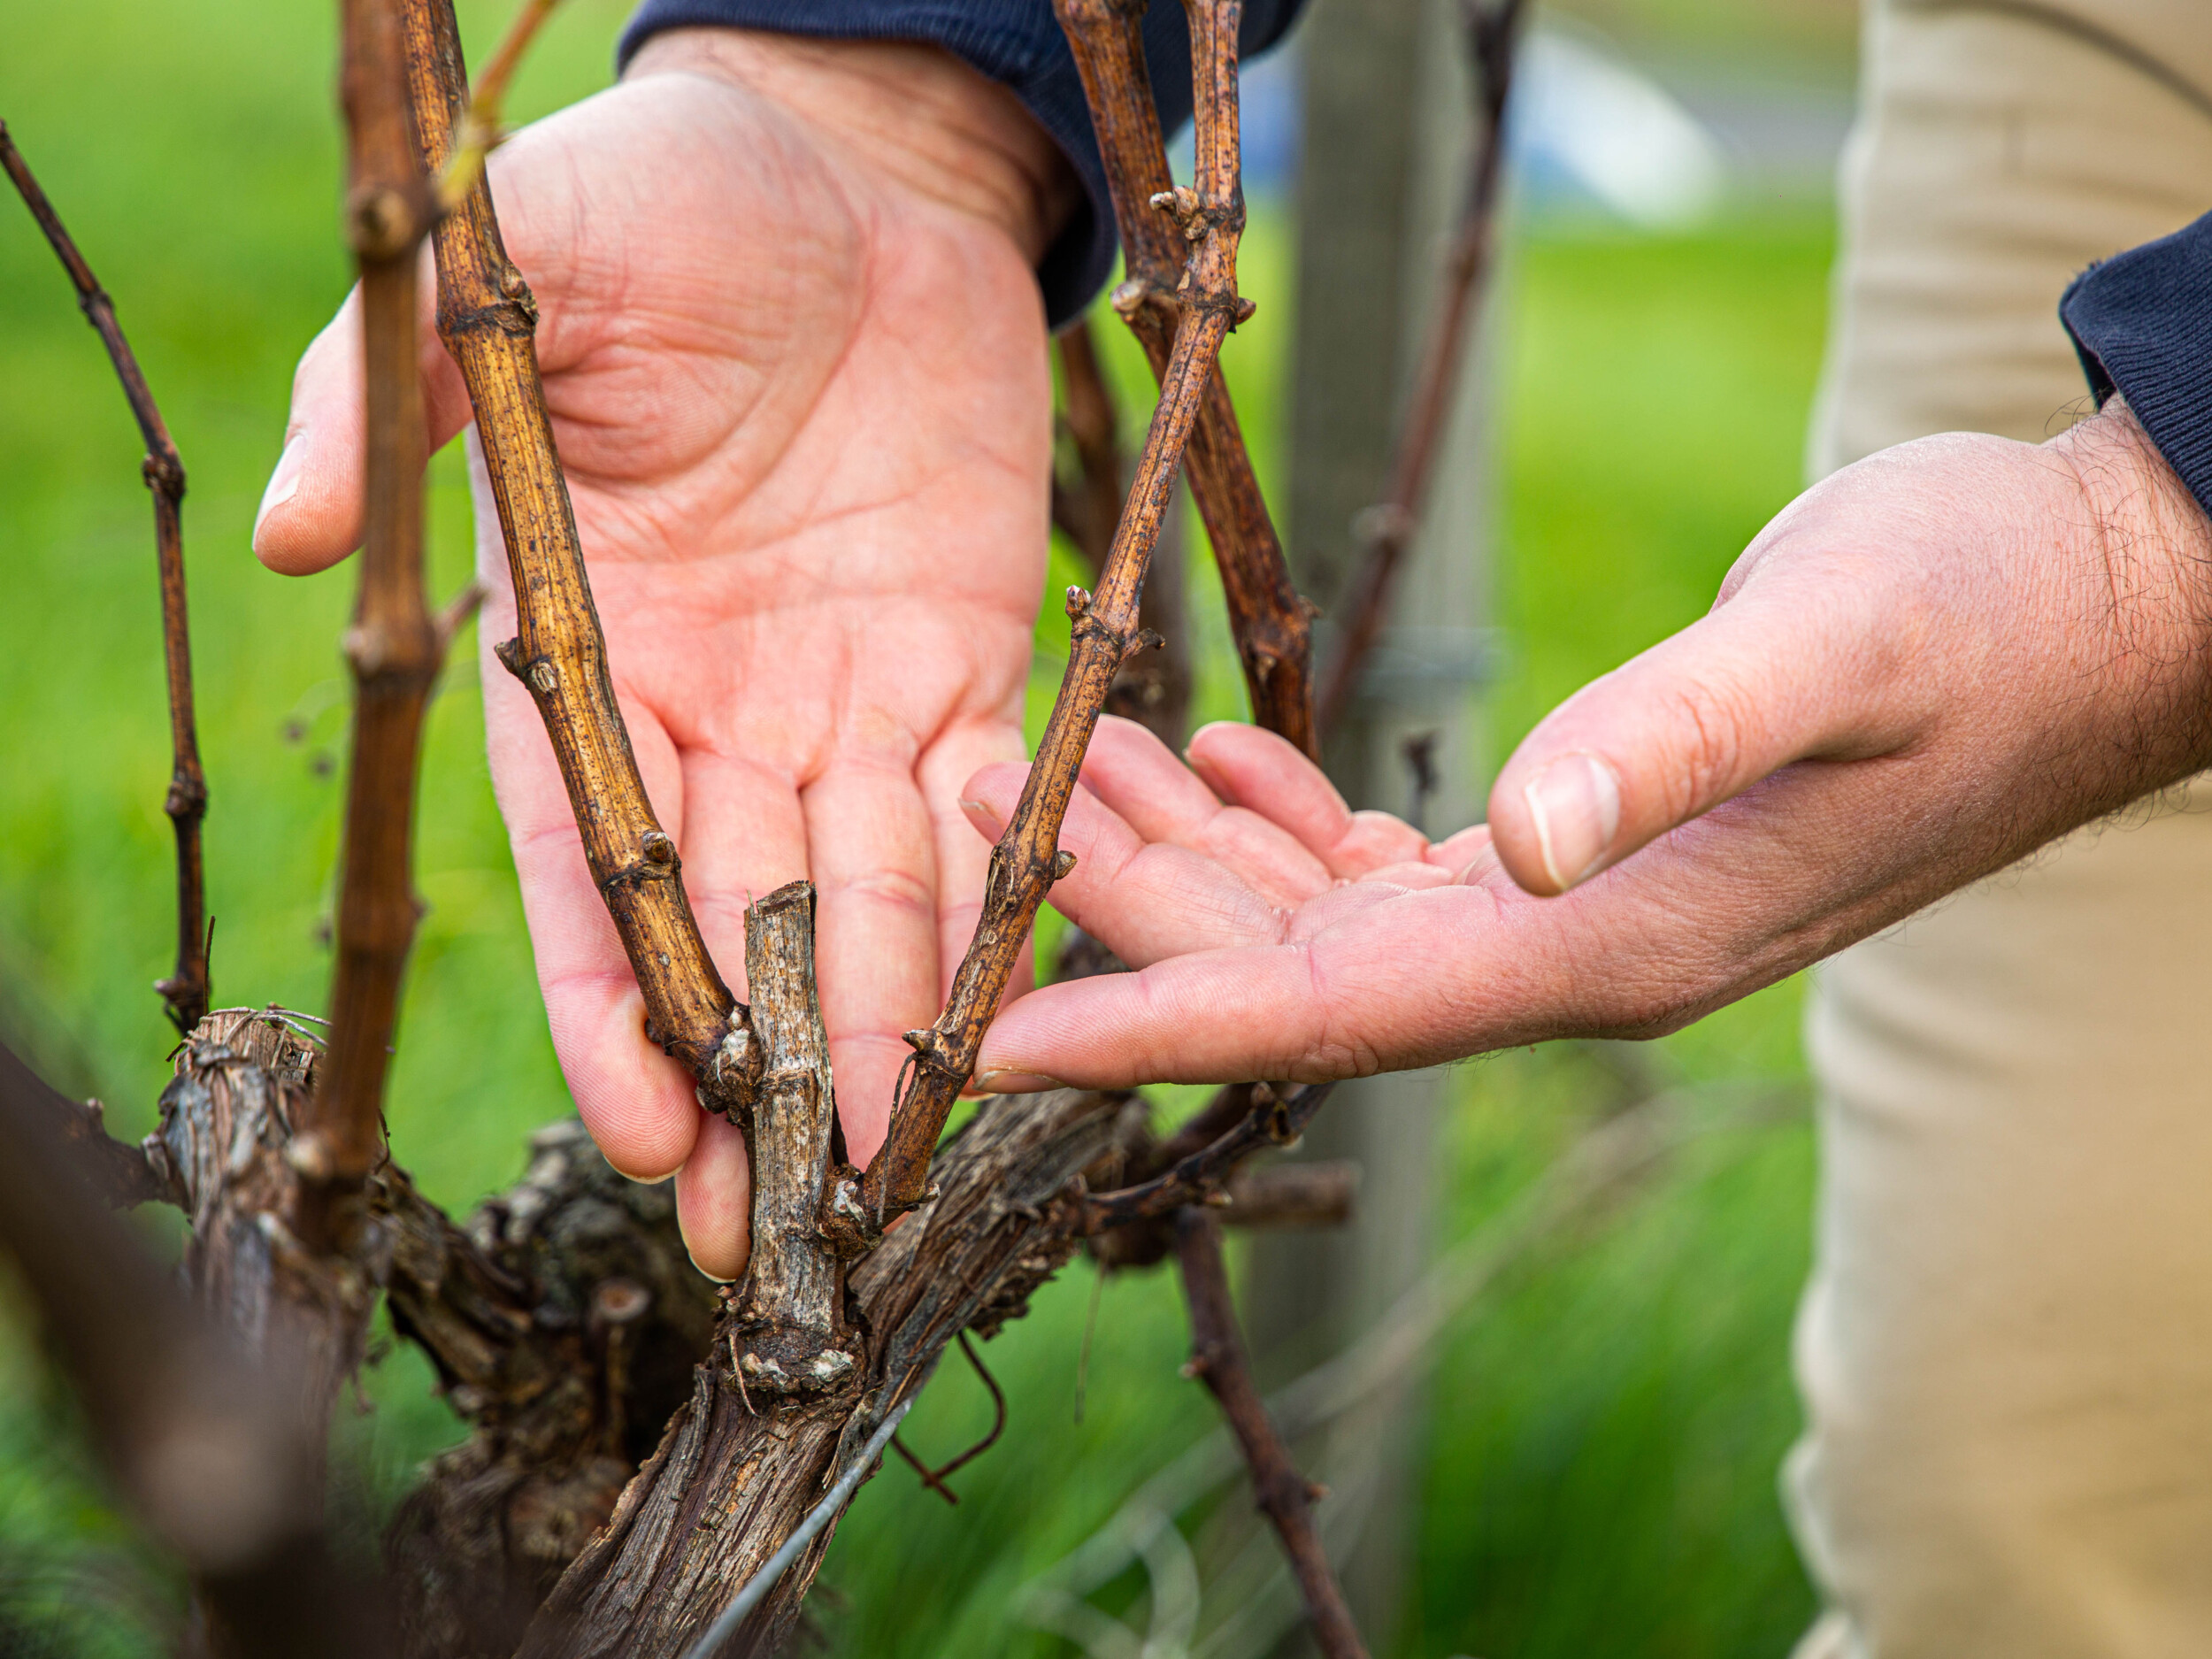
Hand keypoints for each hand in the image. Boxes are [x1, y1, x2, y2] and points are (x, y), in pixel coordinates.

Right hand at [253, 30, 1076, 1275]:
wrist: (859, 165)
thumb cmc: (667, 200)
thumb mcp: (517, 267)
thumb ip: (384, 396)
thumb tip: (297, 539)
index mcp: (578, 647)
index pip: (580, 861)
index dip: (609, 999)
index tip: (640, 1132)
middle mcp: (708, 703)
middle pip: (724, 919)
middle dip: (746, 1073)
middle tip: (769, 1228)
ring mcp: (842, 694)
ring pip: (857, 899)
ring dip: (869, 1035)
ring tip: (886, 1171)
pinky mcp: (967, 663)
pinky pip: (982, 813)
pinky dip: (991, 911)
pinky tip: (999, 1021)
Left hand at [964, 403, 2211, 1089]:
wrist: (2088, 611)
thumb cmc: (1985, 619)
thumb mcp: (1837, 649)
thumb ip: (1675, 738)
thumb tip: (1517, 840)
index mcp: (1603, 947)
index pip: (1326, 1018)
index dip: (1147, 1027)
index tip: (987, 1044)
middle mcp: (1563, 953)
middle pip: (1287, 964)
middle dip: (1115, 904)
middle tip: (958, 802)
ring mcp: (1567, 906)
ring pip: (1318, 912)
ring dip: (1179, 847)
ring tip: (1054, 754)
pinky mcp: (1576, 842)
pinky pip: (1385, 863)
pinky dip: (1284, 817)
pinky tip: (1212, 760)